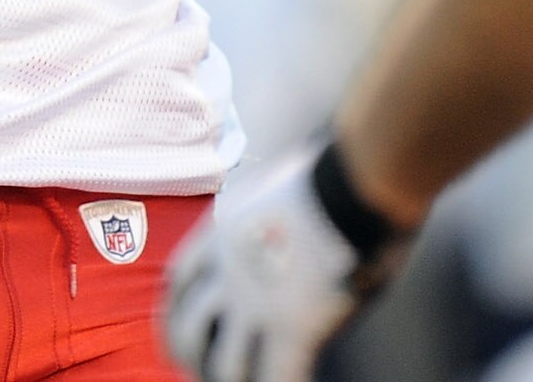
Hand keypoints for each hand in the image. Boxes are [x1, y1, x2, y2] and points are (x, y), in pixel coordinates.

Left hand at [162, 143, 398, 381]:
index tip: (183, 328)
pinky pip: (275, 378)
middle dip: (190, 357)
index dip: (175, 311)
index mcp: (220, 234)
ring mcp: (257, 303)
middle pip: (188, 330)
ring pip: (225, 367)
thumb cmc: (332, 171)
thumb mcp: (273, 186)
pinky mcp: (293, 327)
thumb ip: (261, 213)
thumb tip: (271, 218)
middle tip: (201, 372)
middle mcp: (228, 272)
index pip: (177, 282)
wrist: (357, 176)